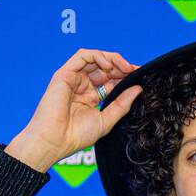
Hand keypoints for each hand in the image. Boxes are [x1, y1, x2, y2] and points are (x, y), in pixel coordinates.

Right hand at [8, 48, 142, 171]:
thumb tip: (138, 89)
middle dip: (121, 67)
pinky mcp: (65, 73)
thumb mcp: (106, 120)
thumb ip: (122, 104)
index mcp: (91, 97)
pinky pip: (83, 56)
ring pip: (95, 59)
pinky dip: (98, 56)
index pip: (111, 81)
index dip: (125, 77)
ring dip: (112, 59)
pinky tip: (109, 65)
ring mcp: (74, 78)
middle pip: (105, 68)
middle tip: (134, 71)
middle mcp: (82, 86)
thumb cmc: (76, 135)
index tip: (139, 77)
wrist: (55, 140)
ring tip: (125, 68)